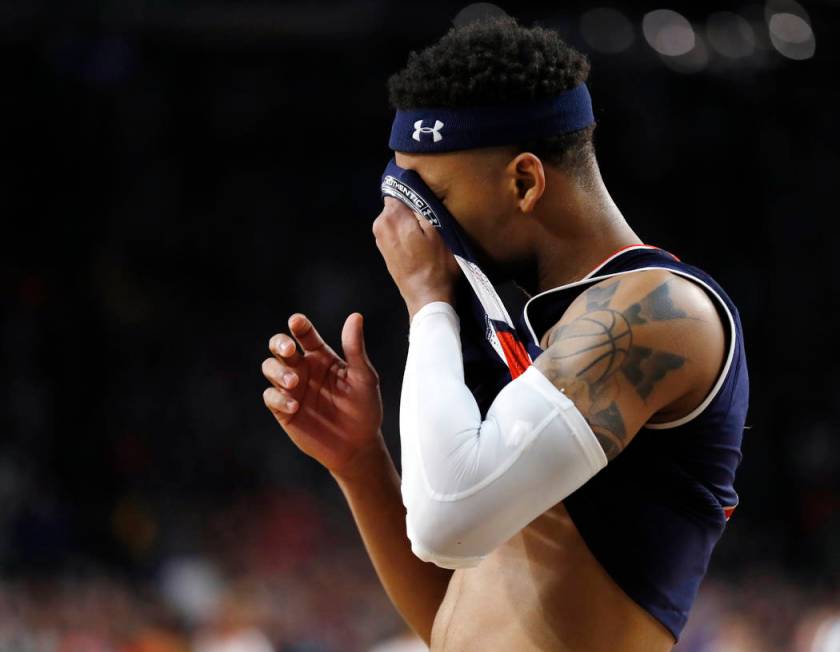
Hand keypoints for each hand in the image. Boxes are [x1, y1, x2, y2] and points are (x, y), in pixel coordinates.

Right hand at [261, 312, 383, 478]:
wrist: (358, 445)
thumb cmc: (365, 408)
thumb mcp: (364, 377)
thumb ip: (355, 349)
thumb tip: (355, 316)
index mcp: (321, 356)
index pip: (305, 334)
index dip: (299, 325)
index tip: (297, 322)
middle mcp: (303, 368)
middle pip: (279, 346)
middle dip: (279, 344)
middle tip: (290, 350)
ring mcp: (291, 388)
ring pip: (270, 368)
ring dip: (278, 371)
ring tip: (294, 382)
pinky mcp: (283, 410)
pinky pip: (270, 397)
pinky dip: (278, 398)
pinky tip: (295, 405)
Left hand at [372, 197, 460, 319]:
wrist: (427, 298)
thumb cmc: (437, 266)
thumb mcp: (439, 230)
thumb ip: (424, 207)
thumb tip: (417, 192)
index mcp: (392, 216)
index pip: (400, 189)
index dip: (416, 195)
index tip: (428, 206)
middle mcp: (380, 224)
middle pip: (398, 204)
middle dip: (412, 210)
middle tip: (431, 224)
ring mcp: (380, 239)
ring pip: (397, 218)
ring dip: (410, 224)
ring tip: (426, 238)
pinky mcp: (384, 250)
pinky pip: (395, 232)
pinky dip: (406, 235)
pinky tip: (419, 247)